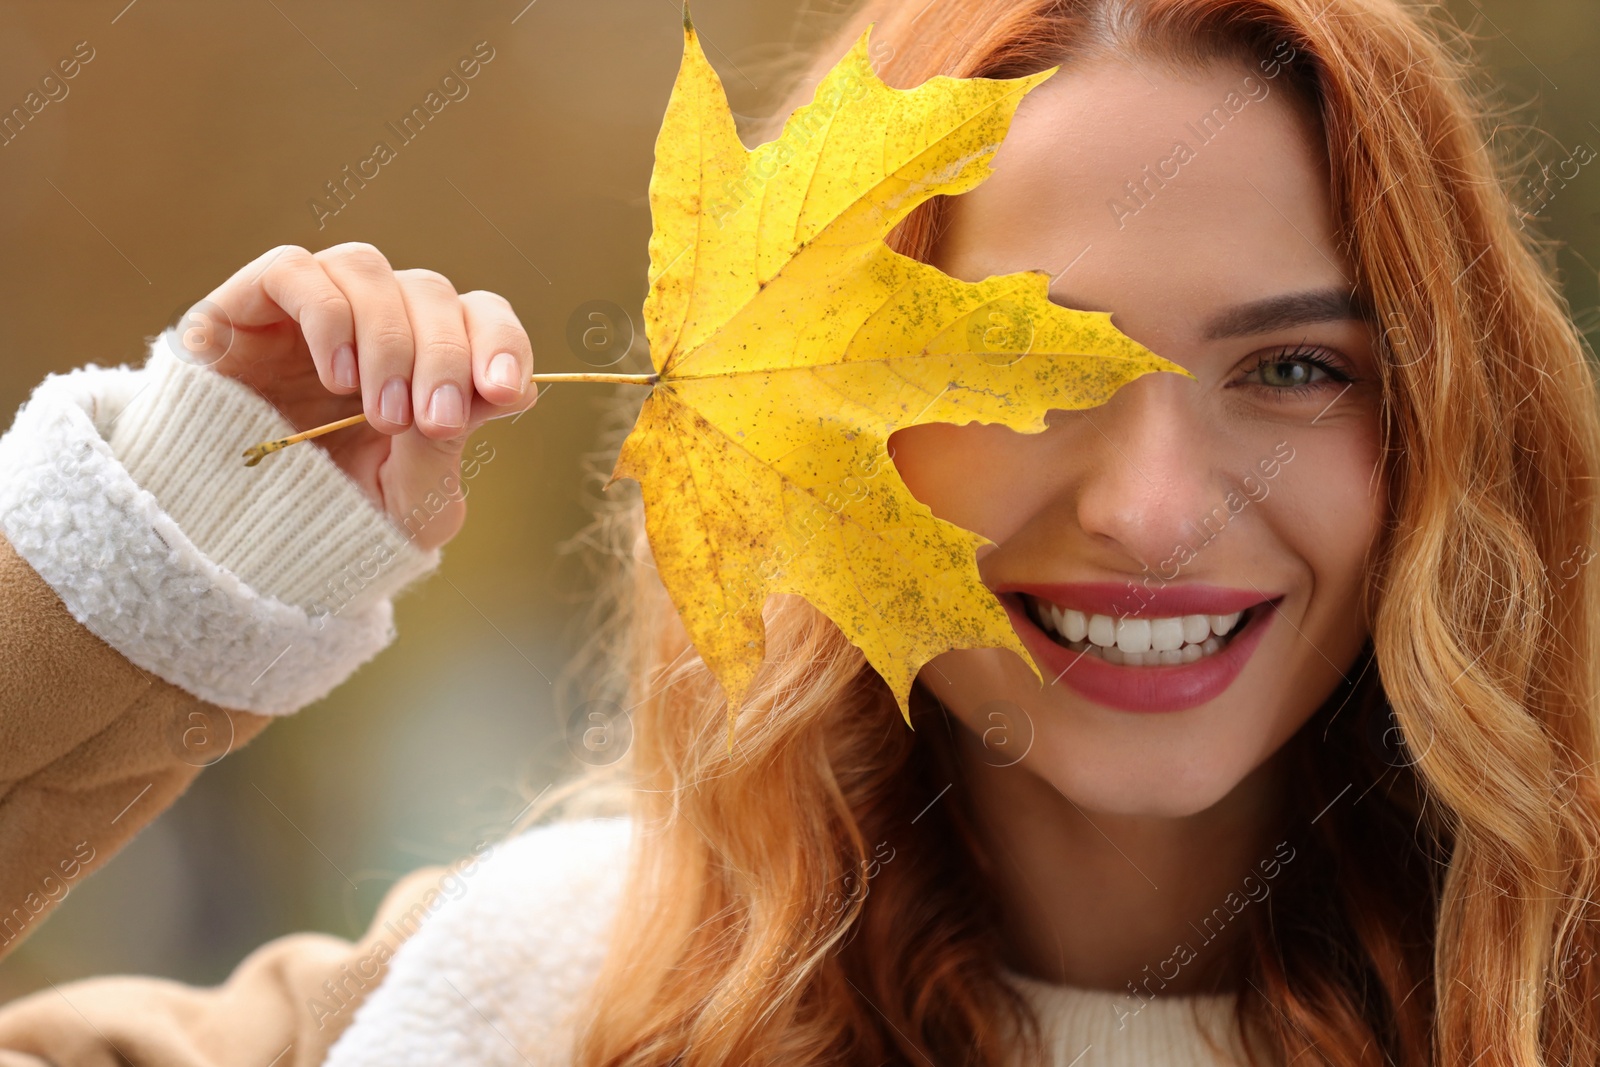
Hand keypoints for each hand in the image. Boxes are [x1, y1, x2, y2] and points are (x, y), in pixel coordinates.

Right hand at [177, 243, 537, 550]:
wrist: (241, 542)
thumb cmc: (337, 518)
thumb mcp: (408, 506)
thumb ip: (446, 453)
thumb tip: (494, 393)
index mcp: (427, 360)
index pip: (481, 316)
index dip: (501, 342)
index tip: (505, 392)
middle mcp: (377, 321)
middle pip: (430, 291)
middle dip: (444, 357)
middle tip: (433, 423)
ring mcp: (314, 307)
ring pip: (367, 270)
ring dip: (388, 340)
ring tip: (383, 414)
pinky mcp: (249, 304)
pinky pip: (294, 270)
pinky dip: (327, 316)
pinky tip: (337, 377)